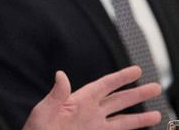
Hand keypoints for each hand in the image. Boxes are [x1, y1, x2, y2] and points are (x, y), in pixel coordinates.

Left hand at [22, 66, 161, 129]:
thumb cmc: (36, 129)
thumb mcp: (44, 110)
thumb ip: (57, 94)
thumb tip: (60, 74)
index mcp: (79, 101)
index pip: (104, 86)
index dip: (120, 78)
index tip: (136, 70)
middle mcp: (89, 112)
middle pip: (118, 100)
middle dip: (137, 94)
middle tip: (156, 87)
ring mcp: (93, 126)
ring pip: (122, 120)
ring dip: (139, 117)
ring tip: (157, 114)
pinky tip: (141, 129)